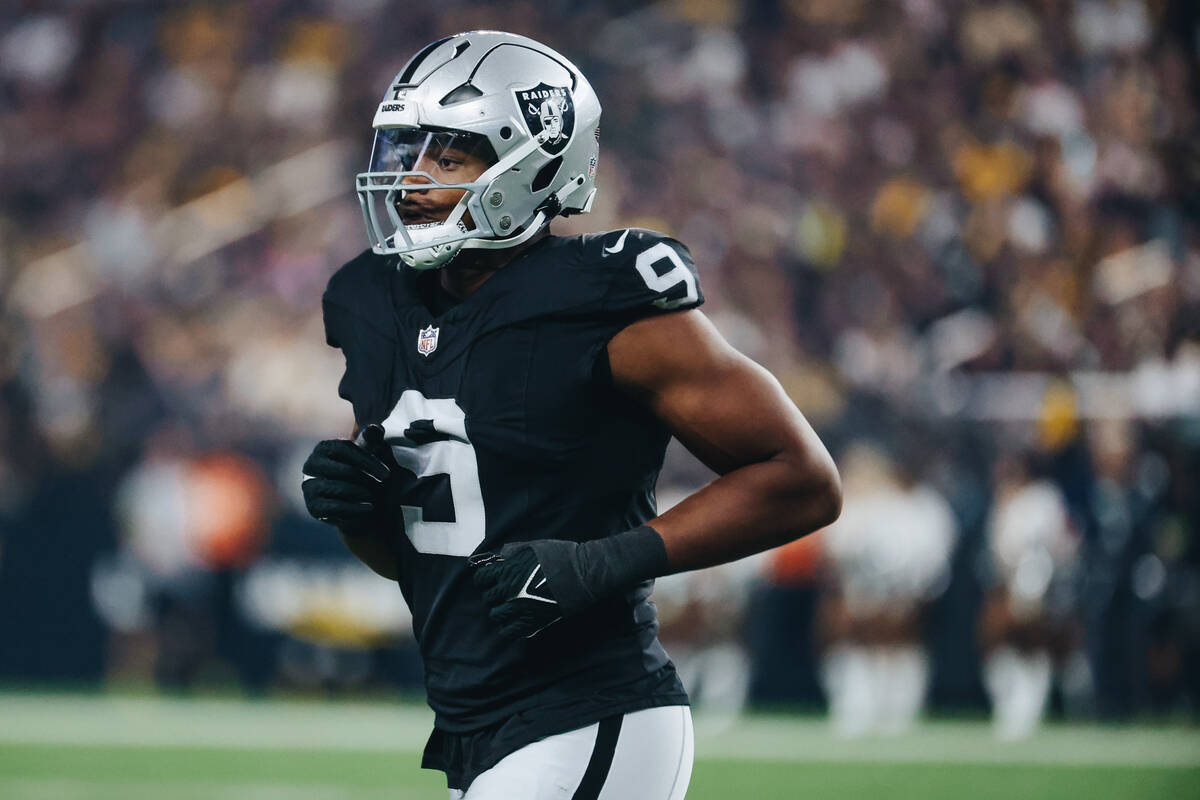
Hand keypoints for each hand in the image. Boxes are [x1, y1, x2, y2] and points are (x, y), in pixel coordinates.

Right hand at [301, 427, 392, 535]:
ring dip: (357, 492)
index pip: (343, 449)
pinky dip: (353, 508)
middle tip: (383, 484)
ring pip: (334, 487)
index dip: (366, 460)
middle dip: (363, 477)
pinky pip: (332, 507)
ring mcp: (309, 487)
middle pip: (339, 469)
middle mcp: (311, 465)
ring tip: (372, 496)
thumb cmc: (365, 471)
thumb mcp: (372, 454)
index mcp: (324, 448)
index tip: (386, 473)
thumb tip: (375, 429)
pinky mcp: (313, 507)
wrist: (360, 501)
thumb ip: (374, 441)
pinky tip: (369, 508)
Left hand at [469, 526, 668, 638]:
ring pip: (496, 616)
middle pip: (488, 598)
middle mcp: (510, 590)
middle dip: (495, 594)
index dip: (486, 579)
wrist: (583, 573)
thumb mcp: (534, 547)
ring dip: (501, 611)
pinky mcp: (533, 622)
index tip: (493, 580)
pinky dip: (509, 628)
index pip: (481, 579)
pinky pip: (508, 633)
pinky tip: (516, 622)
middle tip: (506, 593)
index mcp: (508, 570)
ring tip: (512, 607)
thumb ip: (513, 550)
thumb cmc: (561, 556)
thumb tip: (500, 555)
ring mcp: (520, 609)